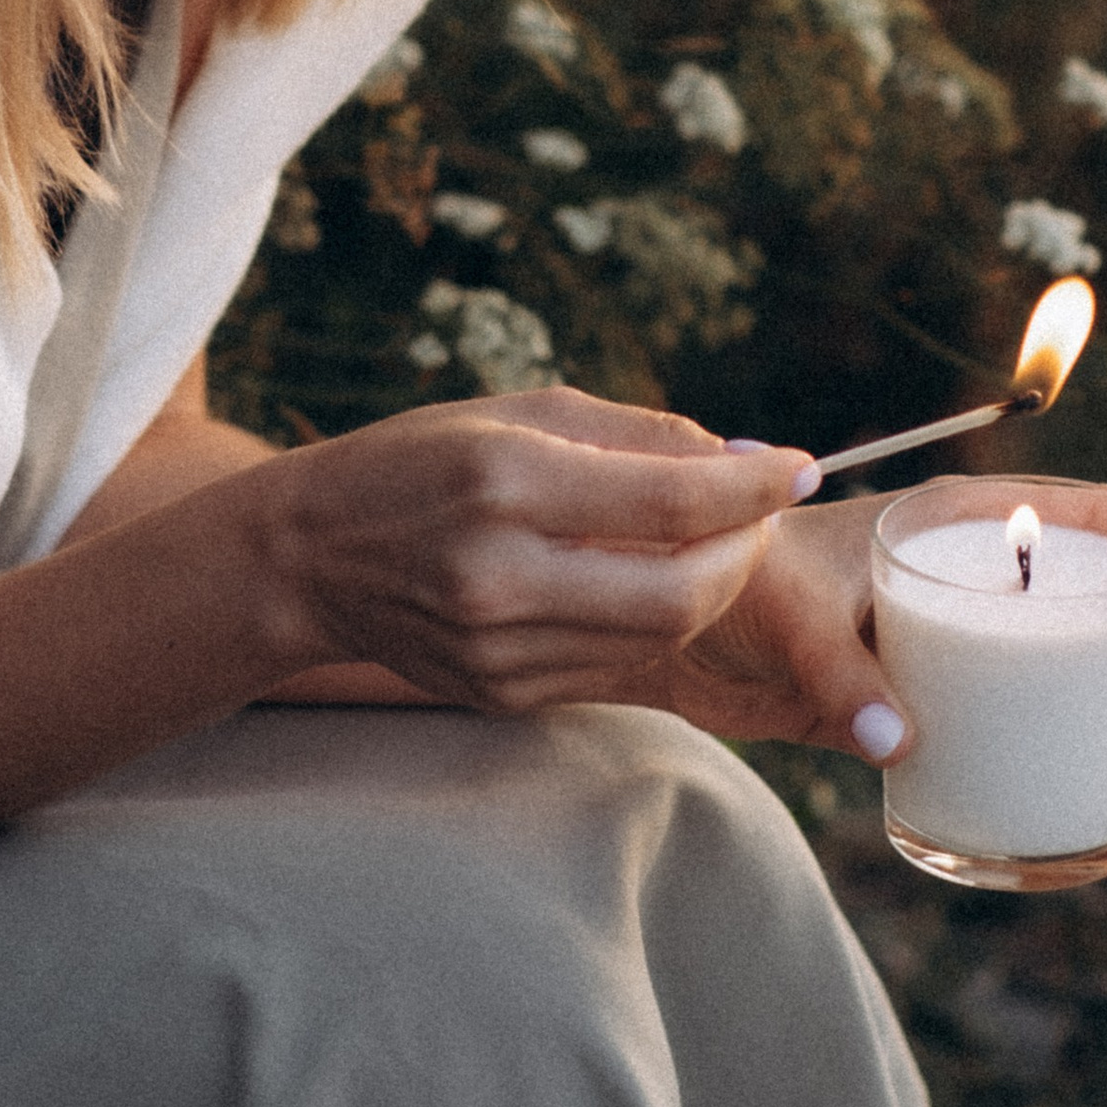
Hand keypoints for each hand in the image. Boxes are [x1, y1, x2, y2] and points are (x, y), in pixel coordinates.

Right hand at [260, 390, 816, 713]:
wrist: (308, 557)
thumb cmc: (420, 462)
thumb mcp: (519, 413)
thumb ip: (637, 435)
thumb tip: (748, 462)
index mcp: (506, 485)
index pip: (673, 497)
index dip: (754, 487)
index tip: (798, 469)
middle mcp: (501, 575)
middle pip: (682, 591)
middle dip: (744, 554)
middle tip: (756, 518)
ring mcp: (498, 649)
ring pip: (657, 637)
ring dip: (707, 590)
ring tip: (707, 544)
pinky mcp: (501, 692)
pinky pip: (613, 663)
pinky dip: (649, 623)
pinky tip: (640, 583)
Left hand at [629, 488, 1106, 769]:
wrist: (653, 631)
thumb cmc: (725, 587)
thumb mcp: (789, 616)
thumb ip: (844, 677)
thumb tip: (903, 746)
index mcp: (933, 527)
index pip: (1058, 512)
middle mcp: (943, 581)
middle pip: (1069, 597)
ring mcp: (925, 644)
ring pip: (1037, 666)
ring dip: (1104, 697)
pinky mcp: (896, 701)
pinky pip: (985, 721)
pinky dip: (1035, 744)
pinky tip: (1075, 776)